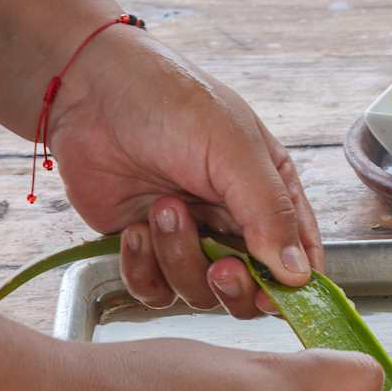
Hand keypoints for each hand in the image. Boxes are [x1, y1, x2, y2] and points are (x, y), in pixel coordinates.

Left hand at [45, 26, 324, 318]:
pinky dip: (143, 269)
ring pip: (198, 292)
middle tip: (221, 268)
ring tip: (163, 207)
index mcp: (270, 192)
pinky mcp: (144, 249)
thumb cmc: (172, 103)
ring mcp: (188, 238)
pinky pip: (153, 290)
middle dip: (235, 287)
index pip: (299, 257)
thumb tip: (300, 277)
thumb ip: (271, 214)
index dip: (292, 286)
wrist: (91, 93)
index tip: (276, 297)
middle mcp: (232, 221)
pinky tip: (134, 230)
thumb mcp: (234, 150)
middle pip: (250, 291)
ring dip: (180, 258)